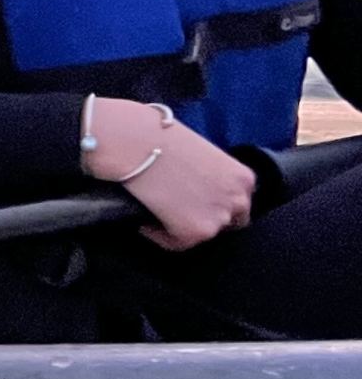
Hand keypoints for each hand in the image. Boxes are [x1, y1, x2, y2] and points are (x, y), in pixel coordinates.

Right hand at [84, 97, 254, 251]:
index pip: (239, 202)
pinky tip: (147, 220)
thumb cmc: (160, 136)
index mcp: (243, 178)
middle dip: (206, 215)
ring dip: (183, 225)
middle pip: (228, 221)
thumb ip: (212, 173)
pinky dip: (160, 234)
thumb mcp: (202, 151)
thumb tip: (198, 185)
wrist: (135, 142)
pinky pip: (176, 243)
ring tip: (160, 211)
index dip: (217, 202)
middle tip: (180, 207)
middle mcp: (238, 201)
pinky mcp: (193, 232)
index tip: (198, 200)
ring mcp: (217, 219)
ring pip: (202, 233)